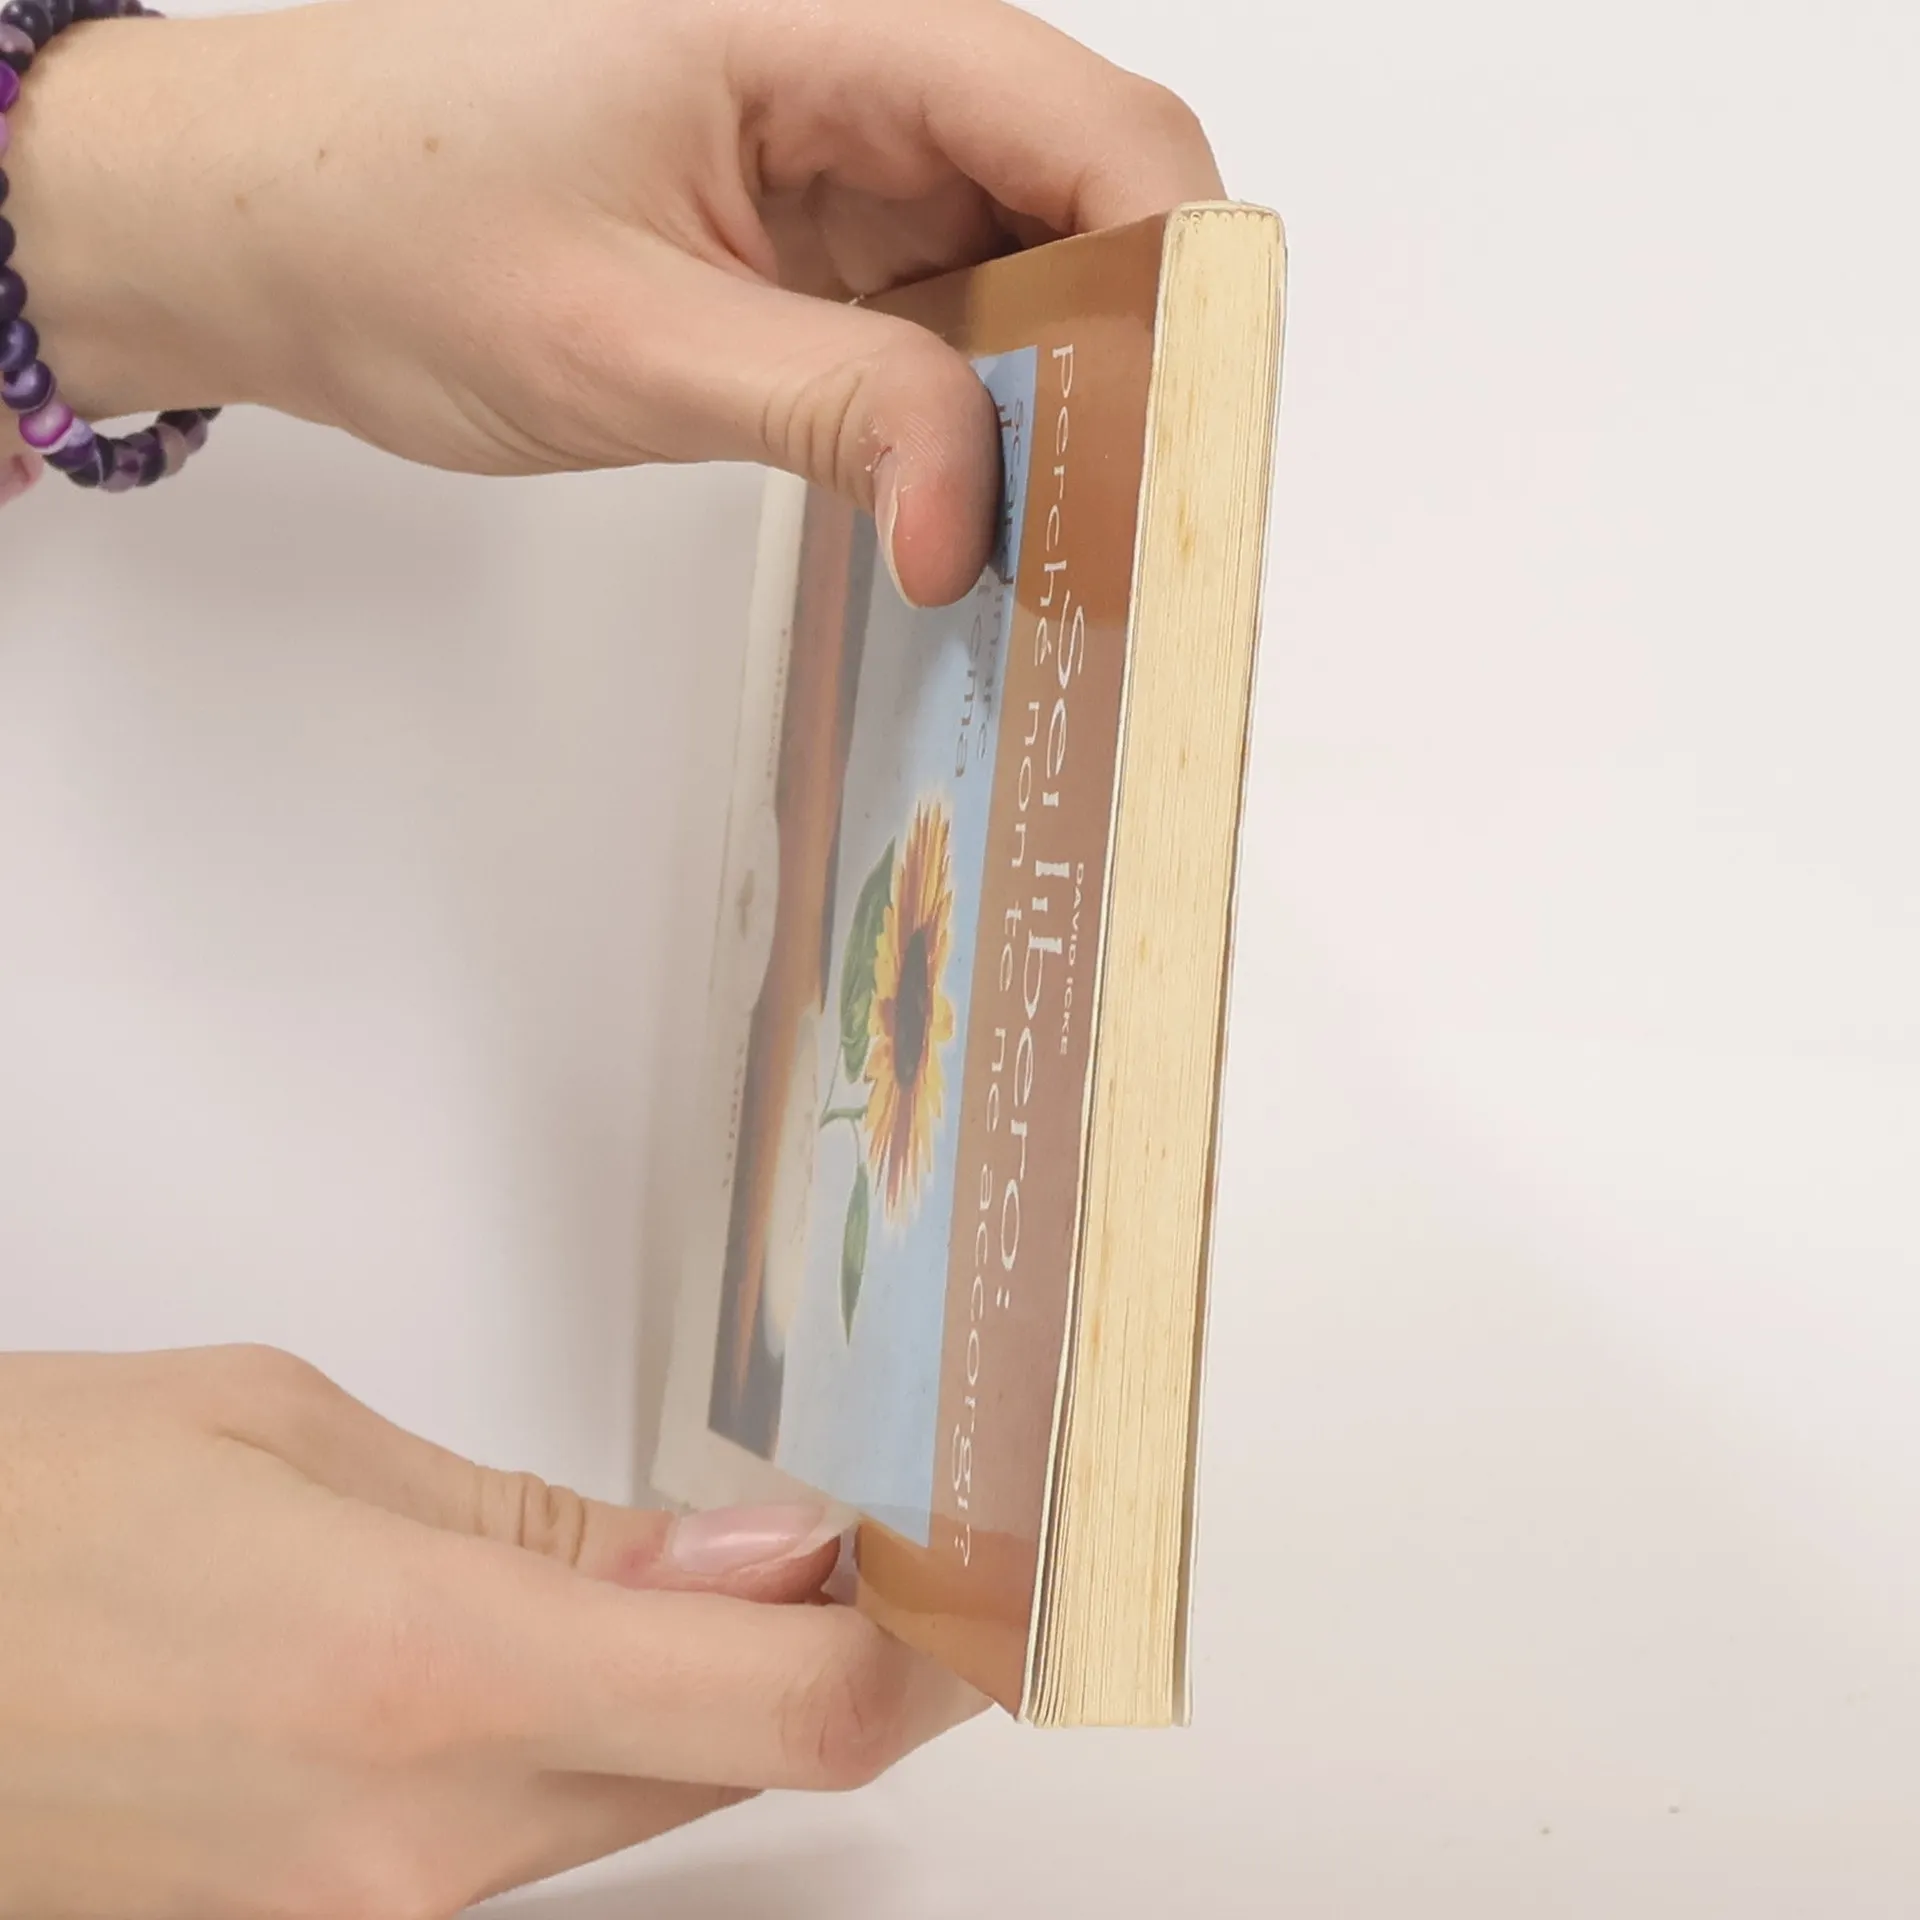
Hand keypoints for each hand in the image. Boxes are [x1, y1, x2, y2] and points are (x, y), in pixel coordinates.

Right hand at [0, 1347, 980, 1917]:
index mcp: (425, 1673)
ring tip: (723, 1567)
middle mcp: (413, 1841)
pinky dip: (596, 1742)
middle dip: (834, 1659)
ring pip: (641, 1805)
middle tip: (867, 1540)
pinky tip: (573, 1639)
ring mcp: (366, 1913)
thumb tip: (747, 1558)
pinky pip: (531, 1839)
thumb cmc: (26, 1503)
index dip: (924, 1657)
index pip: (785, 1710)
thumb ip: (541, 1523)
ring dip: (713, 1696)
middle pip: (737, 1764)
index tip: (979, 1582)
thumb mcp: (294, 1435)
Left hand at [4, 0, 1221, 601]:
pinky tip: (962, 494)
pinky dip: (970, 405)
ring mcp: (835, 156)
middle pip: (1080, 190)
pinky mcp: (807, 235)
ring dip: (1050, 393)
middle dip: (1125, 350)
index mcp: (815, 23)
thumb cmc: (383, 228)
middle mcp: (851, 72)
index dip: (1173, 266)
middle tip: (1122, 516)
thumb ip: (828, 408)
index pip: (1083, 118)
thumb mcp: (622, 339)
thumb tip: (976, 509)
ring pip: (1022, 261)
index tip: (1184, 430)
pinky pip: (941, 311)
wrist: (250, 226)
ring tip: (1046, 527)